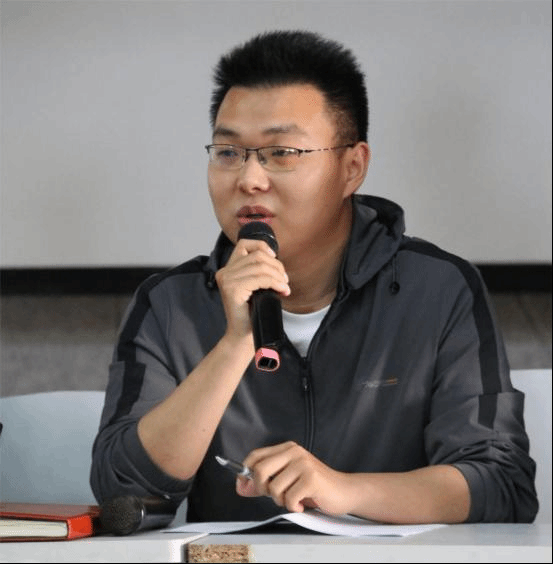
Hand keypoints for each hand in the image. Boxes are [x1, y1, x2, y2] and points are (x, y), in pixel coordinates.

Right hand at [215, 239, 289, 343]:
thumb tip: (277, 261)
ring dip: (278, 276)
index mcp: (228, 269)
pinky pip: (261, 279)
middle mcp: (225, 272)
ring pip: (261, 267)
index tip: (275, 258)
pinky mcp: (233, 290)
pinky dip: (276, 283)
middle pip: (257, 256)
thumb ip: (258, 271)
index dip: (262, 246)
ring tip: (284, 287)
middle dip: (276, 266)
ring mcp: (227, 280)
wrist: (242, 335)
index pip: (244, 244)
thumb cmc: (251, 313)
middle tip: (284, 280)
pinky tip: (282, 290)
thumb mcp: (254, 287)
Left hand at [236, 441, 352, 514]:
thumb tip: (241, 486)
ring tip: (294, 498)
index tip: (246, 486)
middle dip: (262, 489)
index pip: (255, 456)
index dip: (246, 472)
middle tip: (275, 495)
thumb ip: (264, 483)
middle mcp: (294, 452)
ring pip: (274, 488)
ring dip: (281, 501)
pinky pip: (289, 499)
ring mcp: (303, 464)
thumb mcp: (286, 482)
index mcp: (287, 449)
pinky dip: (293, 507)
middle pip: (260, 470)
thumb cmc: (314, 487)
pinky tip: (303, 503)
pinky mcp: (311, 478)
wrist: (343, 492)